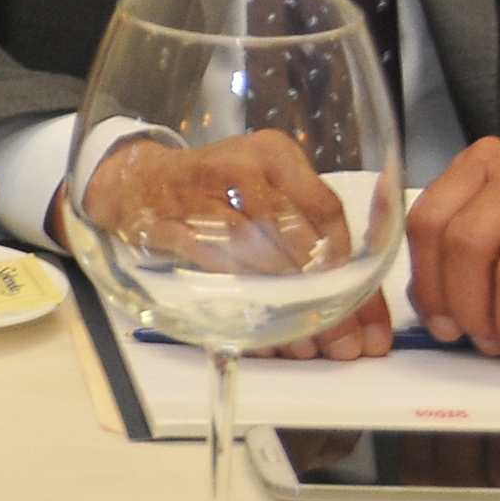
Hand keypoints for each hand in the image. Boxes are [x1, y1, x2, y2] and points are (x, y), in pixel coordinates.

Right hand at [76, 129, 389, 359]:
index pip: (326, 211)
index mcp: (275, 155)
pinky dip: (239, 298)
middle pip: (295, 237)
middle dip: (323, 297)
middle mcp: (241, 166)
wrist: (136, 182)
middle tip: (340, 342)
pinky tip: (259, 326)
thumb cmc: (215, 195)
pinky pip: (213, 264)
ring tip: (304, 345)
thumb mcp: (266, 193)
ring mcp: (200, 192)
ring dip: (284, 303)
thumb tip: (363, 313)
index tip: (362, 313)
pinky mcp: (167, 221)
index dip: (347, 267)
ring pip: (256, 252)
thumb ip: (310, 237)